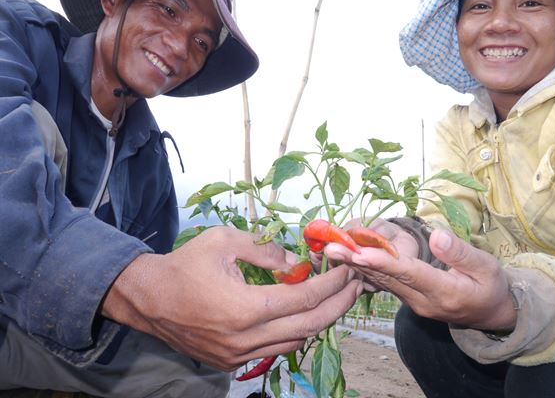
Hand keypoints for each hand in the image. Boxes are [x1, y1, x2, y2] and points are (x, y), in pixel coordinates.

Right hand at [102, 227, 361, 370]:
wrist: (148, 298)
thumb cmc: (184, 265)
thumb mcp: (224, 241)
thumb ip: (264, 249)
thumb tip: (294, 262)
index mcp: (243, 308)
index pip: (302, 300)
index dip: (330, 284)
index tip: (347, 269)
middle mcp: (244, 339)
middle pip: (308, 327)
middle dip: (337, 305)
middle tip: (355, 285)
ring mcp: (237, 355)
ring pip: (294, 343)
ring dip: (320, 321)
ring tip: (336, 298)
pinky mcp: (230, 362)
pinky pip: (274, 350)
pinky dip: (295, 333)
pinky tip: (303, 315)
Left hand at [324, 227, 515, 331]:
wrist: (491, 313)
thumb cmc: (491, 287)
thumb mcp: (488, 268)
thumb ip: (461, 253)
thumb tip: (436, 235)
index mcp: (445, 292)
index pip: (410, 274)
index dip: (385, 263)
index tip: (361, 253)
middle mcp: (423, 301)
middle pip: (387, 278)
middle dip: (358, 262)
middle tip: (332, 247)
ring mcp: (413, 302)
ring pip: (381, 282)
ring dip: (356, 266)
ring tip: (332, 249)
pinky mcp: (408, 298)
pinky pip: (384, 284)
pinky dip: (365, 270)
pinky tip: (347, 258)